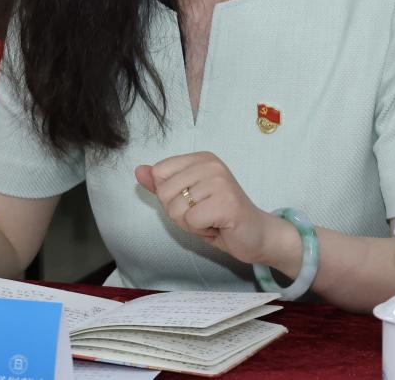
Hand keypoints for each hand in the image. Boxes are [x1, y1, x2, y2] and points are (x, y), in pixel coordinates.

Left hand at [134, 152, 298, 271]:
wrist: (256, 235)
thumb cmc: (219, 217)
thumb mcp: (186, 198)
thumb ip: (162, 185)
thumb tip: (138, 170)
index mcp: (201, 158)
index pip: (159, 173)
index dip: (169, 196)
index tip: (193, 201)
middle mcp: (211, 164)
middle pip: (165, 193)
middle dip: (179, 213)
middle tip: (203, 214)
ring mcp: (220, 182)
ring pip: (176, 209)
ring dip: (190, 223)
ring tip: (211, 219)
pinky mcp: (226, 203)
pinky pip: (191, 221)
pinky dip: (201, 230)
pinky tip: (218, 226)